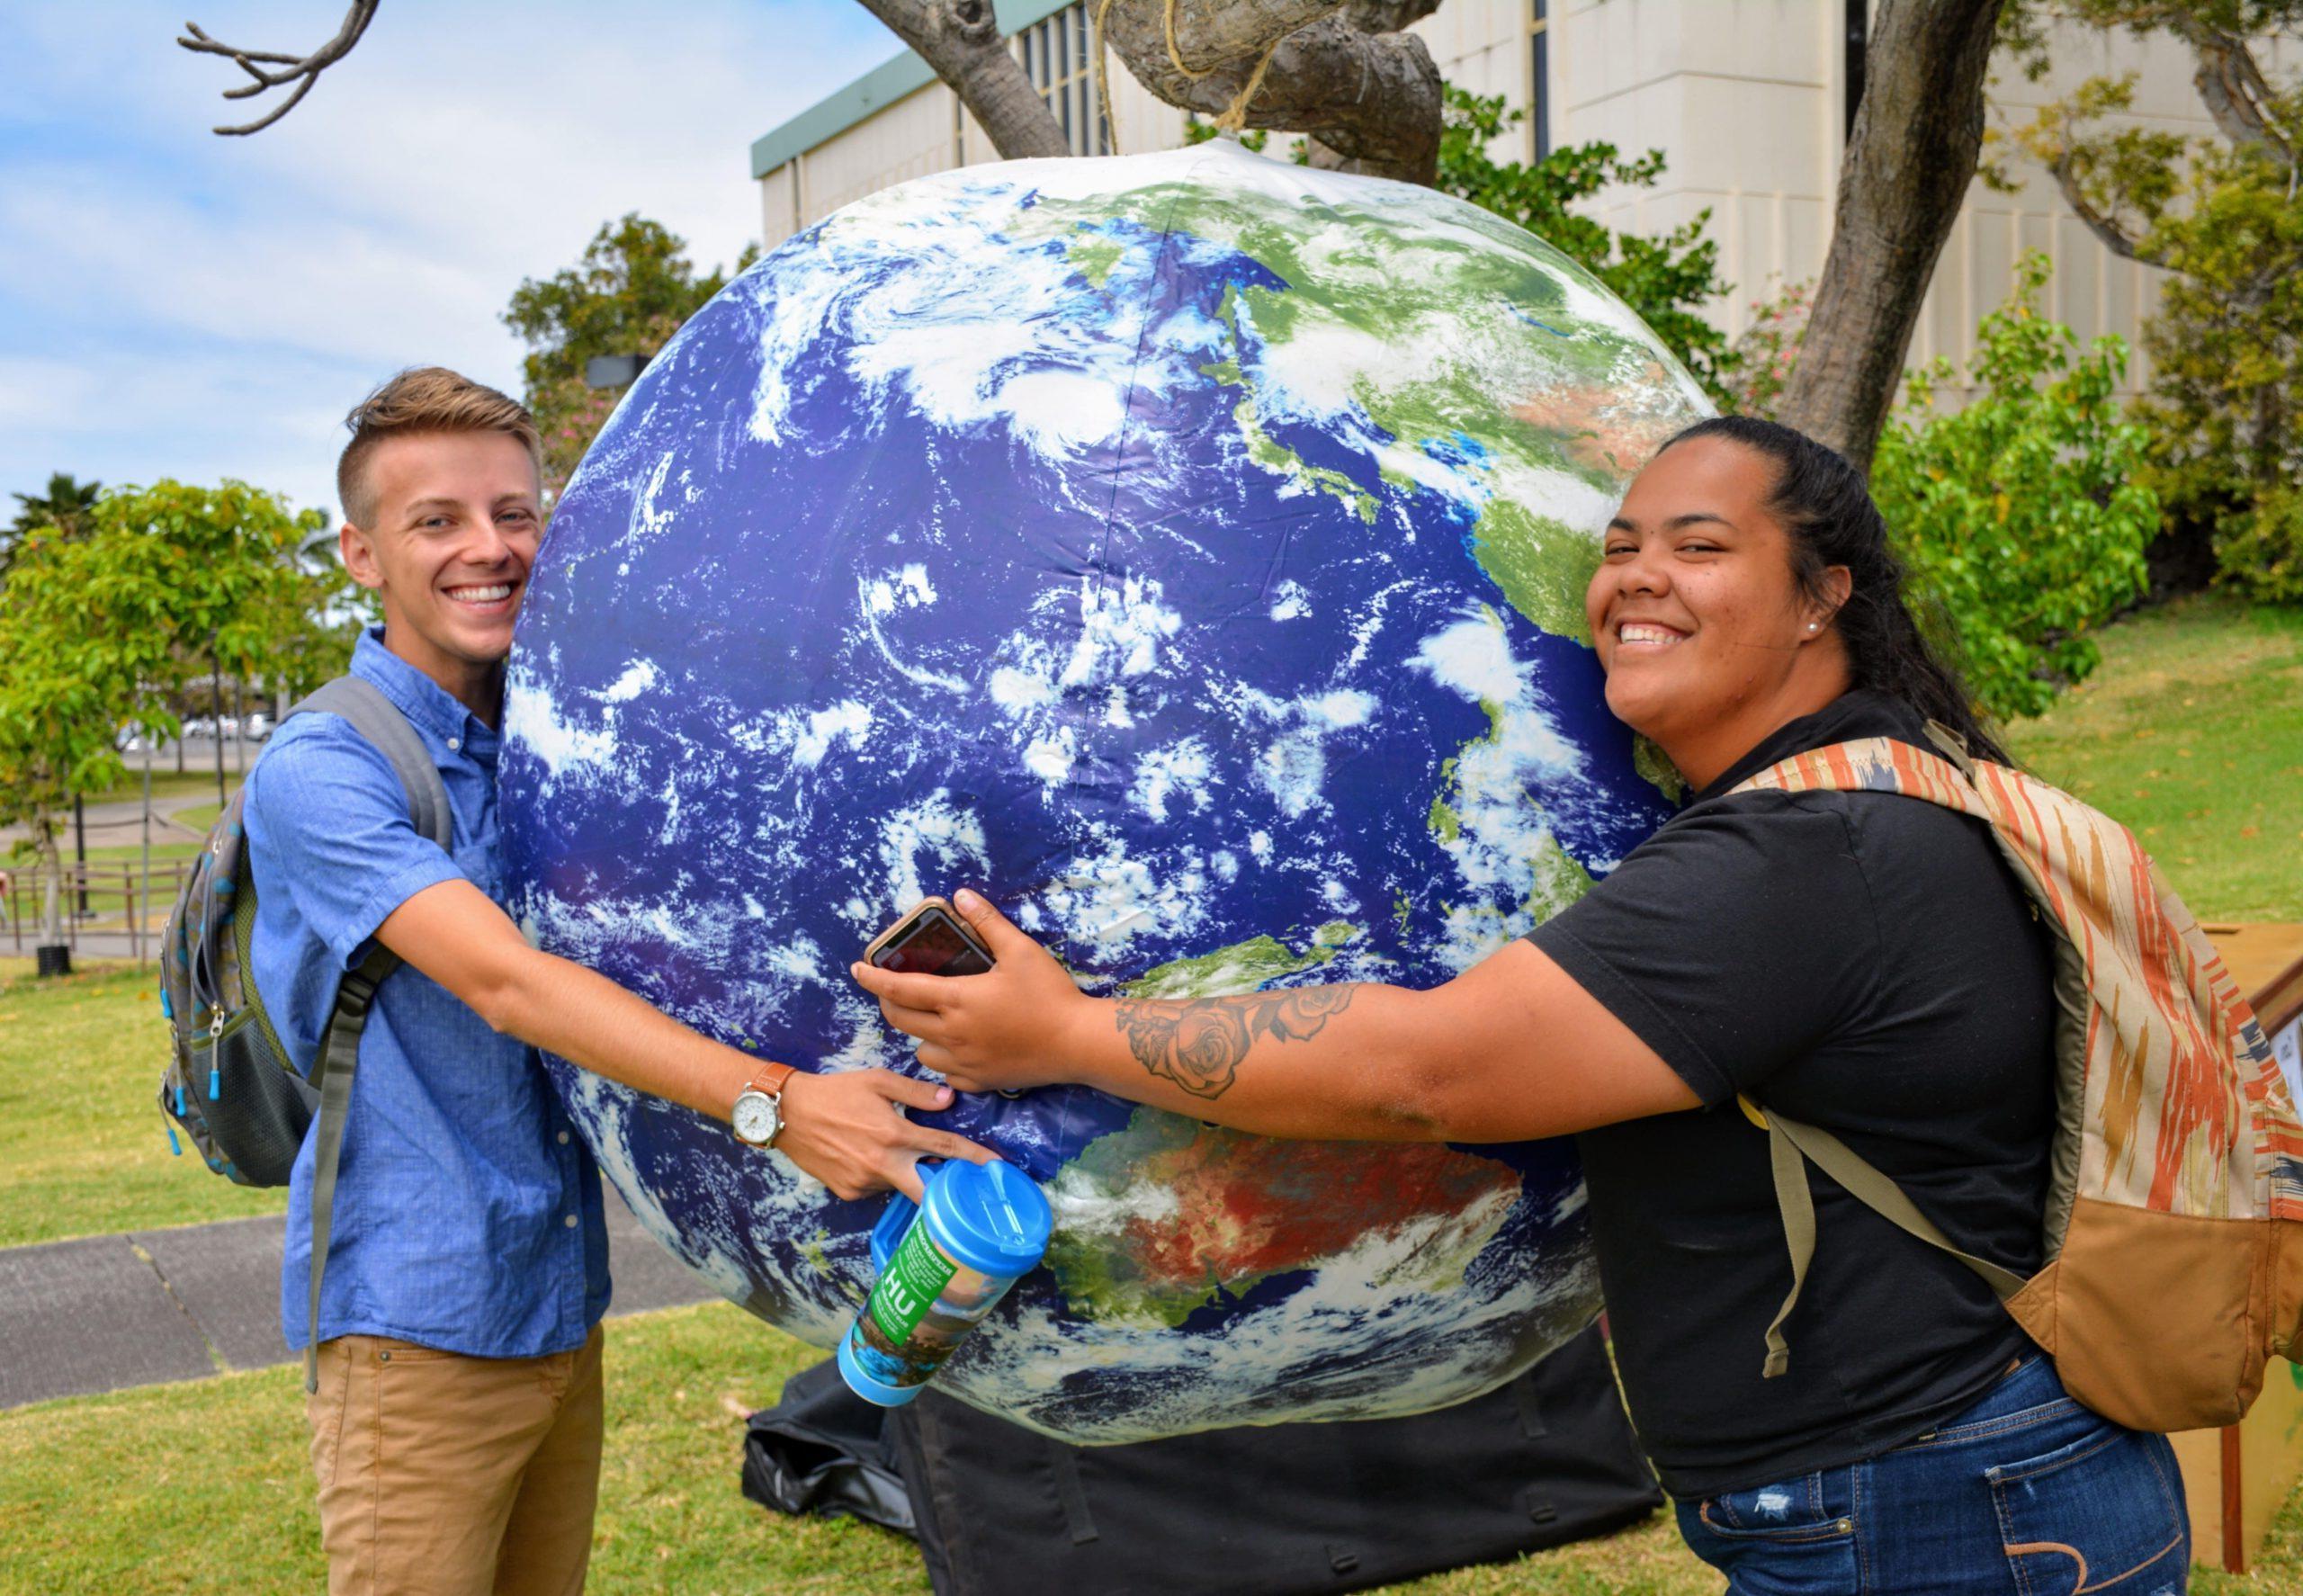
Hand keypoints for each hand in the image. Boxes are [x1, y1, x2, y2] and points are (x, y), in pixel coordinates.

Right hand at [770, 1068, 992, 1201]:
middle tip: (961, 1184)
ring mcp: (864, 1183)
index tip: (998, 1168)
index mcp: (895, 1135)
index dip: (975, 1159)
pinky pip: (877, 1188)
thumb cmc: (836, 1092)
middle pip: (929, 1191)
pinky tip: (870, 1157)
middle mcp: (883, 1165)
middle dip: (948, 1191)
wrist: (787, 1113)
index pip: (945, 1150)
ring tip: (896, 1153)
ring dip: (909, 1174)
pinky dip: (883, 1176)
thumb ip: (916, 1092)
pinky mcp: (848, 1193)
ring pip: (901, 1185)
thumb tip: (949, 1099)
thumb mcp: (877, 1082)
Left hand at [851, 888, 1096, 1094]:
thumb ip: (987, 921)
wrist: (1078, 1044)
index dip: (873, 977)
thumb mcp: (1020, 950)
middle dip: (889, 1004)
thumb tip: (960, 895)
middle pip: (900, 1020)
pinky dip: (942, 1059)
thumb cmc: (1050, 994)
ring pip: (919, 1050)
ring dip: (917, 1033)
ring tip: (932, 1019)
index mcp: (957, 999)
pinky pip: (944, 1073)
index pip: (900, 988)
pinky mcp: (978, 1082)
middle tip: (894, 991)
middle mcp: (952, 1034)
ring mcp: (964, 1062)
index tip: (856, 969)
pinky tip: (958, 1046)